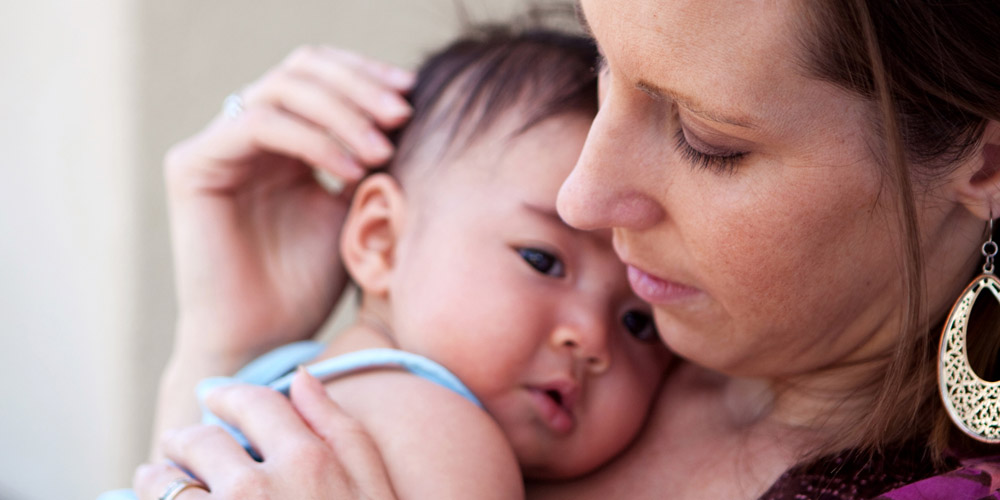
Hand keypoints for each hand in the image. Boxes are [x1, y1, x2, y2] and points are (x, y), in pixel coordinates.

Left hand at [136, 369, 396, 498]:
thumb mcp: (374, 486)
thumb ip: (340, 428)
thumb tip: (302, 377)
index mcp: (309, 459)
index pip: (254, 403)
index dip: (229, 395)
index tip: (214, 397)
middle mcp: (258, 485)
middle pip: (202, 439)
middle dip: (187, 437)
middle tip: (179, 444)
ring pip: (165, 481)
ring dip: (157, 475)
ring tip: (156, 477)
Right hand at [166, 45, 413, 364]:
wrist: (262, 341)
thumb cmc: (308, 285)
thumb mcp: (353, 209)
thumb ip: (367, 157)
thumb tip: (405, 109)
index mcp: (282, 138)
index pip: (321, 75)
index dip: (366, 75)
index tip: (414, 94)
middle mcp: (245, 133)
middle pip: (302, 68)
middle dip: (358, 85)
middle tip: (402, 113)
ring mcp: (216, 146)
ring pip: (283, 90)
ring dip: (342, 113)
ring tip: (383, 149)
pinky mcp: (193, 165)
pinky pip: (259, 126)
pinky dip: (313, 140)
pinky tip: (350, 170)